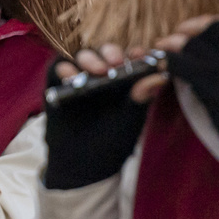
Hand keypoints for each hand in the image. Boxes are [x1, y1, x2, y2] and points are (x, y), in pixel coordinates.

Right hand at [43, 45, 150, 189]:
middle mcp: (101, 74)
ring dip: (90, 59)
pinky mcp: (58, 84)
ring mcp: (79, 78)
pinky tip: (71, 77)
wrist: (83, 166)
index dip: (135, 54)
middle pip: (105, 52)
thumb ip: (140, 97)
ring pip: (83, 56)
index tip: (140, 55)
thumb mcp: (129, 121)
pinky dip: (64, 69)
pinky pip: (58, 68)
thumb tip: (160, 77)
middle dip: (111, 53)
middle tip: (117, 62)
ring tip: (98, 71)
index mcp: (123, 79)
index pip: (129, 58)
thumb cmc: (111, 142)